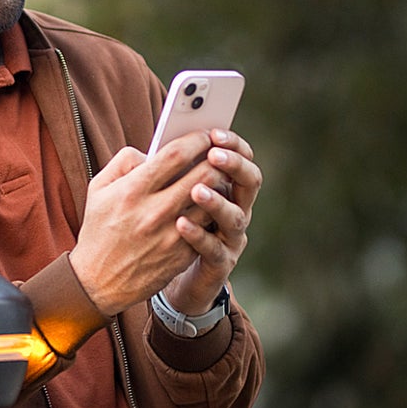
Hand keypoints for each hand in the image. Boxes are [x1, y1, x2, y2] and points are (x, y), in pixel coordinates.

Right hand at [70, 131, 236, 314]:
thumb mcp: (98, 189)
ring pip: (211, 200)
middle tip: (218, 154)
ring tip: (216, 179)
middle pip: (202, 174)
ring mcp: (171, 235)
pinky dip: (213, 212)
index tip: (203, 135)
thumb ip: (123, 162)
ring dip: (218, 186)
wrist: (98, 282)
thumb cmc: (99, 230)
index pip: (175, 155)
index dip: (195, 140)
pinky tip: (209, 205)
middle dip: (215, 159)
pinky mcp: (182, 254)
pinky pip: (208, 225)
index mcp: (132, 191)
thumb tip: (151, 152)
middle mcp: (153, 212)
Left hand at [163, 129, 260, 314]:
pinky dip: (198, 235)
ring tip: (196, 190)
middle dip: (234, 166)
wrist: (164, 275)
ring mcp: (230, 238)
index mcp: (226, 187)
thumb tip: (156, 146)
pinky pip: (213, 248)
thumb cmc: (165, 226)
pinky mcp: (219, 264)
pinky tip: (181, 223)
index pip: (242, 158)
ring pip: (235, 216)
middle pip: (249, 182)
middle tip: (214, 155)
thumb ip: (168, 171)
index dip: (233, 144)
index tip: (215, 132)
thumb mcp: (166, 194)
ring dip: (217, 201)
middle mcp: (236, 209)